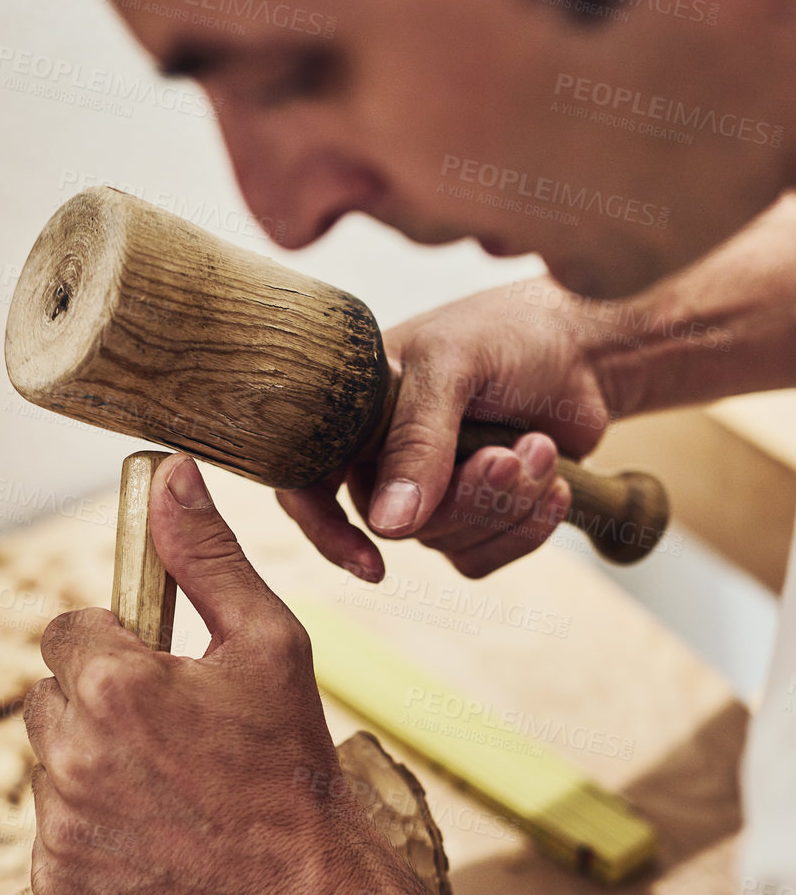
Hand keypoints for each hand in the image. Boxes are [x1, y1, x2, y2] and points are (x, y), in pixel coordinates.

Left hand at [25, 454, 388, 894]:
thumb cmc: (295, 767)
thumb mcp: (271, 646)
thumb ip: (207, 558)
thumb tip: (169, 475)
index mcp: (112, 684)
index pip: (66, 632)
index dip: (115, 649)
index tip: (159, 678)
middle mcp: (70, 754)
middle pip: (50, 700)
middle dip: (99, 709)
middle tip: (172, 742)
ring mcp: (58, 829)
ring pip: (50, 770)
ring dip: (94, 774)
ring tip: (170, 797)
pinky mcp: (58, 887)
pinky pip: (54, 840)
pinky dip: (94, 841)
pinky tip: (156, 846)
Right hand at [276, 279, 610, 580]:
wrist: (585, 348)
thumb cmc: (509, 333)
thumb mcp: (454, 364)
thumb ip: (417, 439)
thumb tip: (388, 525)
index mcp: (355, 416)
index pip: (308, 486)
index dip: (326, 529)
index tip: (371, 561)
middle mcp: (384, 461)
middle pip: (401, 526)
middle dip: (468, 497)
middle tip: (512, 455)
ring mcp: (431, 495)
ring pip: (448, 544)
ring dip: (507, 503)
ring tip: (541, 448)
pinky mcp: (477, 518)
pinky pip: (484, 558)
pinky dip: (527, 527)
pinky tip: (554, 482)